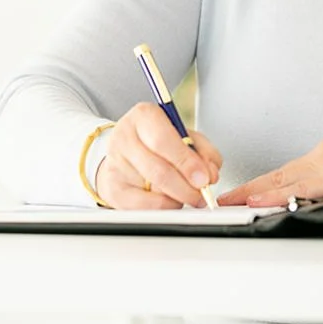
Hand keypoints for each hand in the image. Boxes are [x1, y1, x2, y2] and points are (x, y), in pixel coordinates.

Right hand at [93, 102, 221, 209]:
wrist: (127, 151)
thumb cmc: (159, 141)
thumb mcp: (184, 135)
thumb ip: (203, 150)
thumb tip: (210, 174)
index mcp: (143, 116)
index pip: (163, 141)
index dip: (186, 162)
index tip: (204, 178)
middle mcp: (124, 138)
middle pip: (158, 170)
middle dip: (186, 187)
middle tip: (202, 194)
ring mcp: (115, 164)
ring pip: (152, 190)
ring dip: (177, 198)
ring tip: (189, 196)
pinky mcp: (112, 188)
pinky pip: (141, 207)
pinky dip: (163, 207)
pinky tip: (171, 201)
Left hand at [214, 133, 322, 207]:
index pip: (290, 171)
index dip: (265, 183)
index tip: (244, 193)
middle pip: (280, 172)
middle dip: (250, 186)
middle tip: (224, 199)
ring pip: (285, 178)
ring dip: (255, 191)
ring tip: (232, 203)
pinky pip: (302, 187)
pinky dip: (278, 195)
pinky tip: (262, 201)